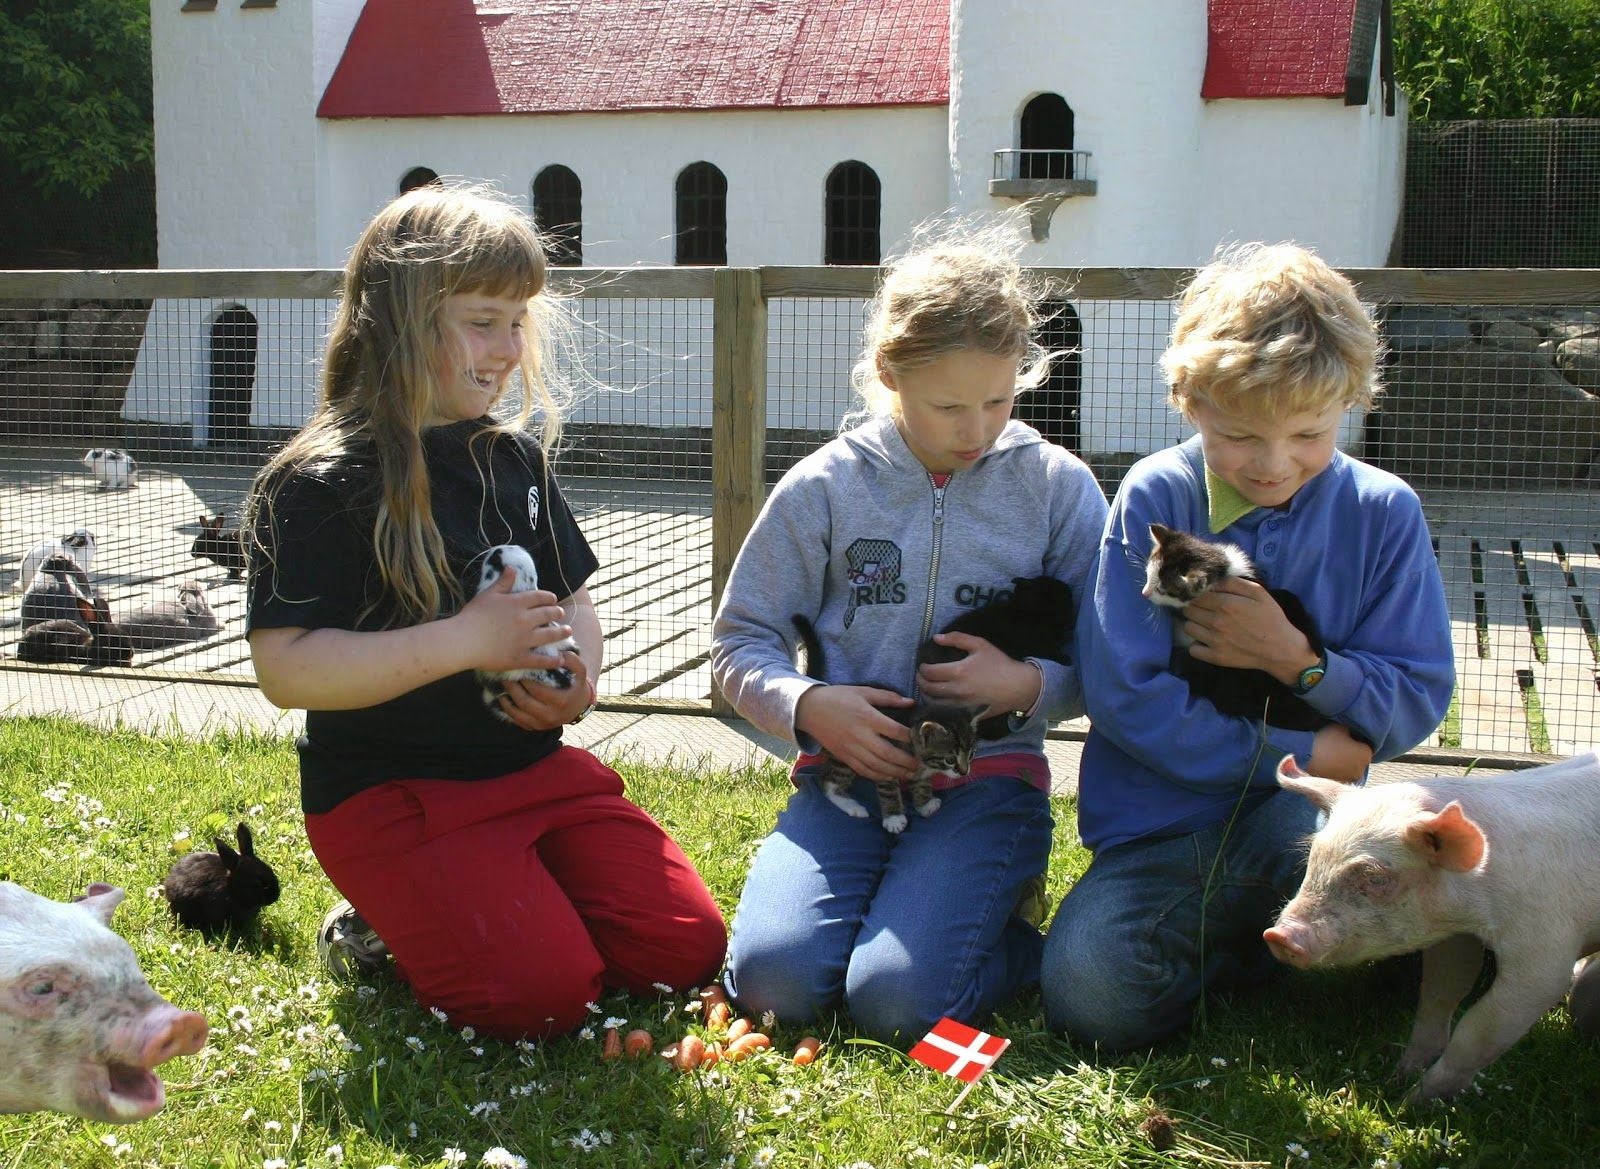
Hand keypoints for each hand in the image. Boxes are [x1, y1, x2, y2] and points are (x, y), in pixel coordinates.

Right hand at [453, 565, 573, 675]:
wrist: (463, 640)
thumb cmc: (472, 615)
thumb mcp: (488, 593)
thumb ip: (503, 581)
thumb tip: (512, 567)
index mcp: (517, 603)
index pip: (539, 597)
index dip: (548, 597)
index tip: (553, 599)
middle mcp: (525, 620)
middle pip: (548, 614)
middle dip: (557, 613)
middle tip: (561, 613)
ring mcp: (525, 640)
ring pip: (549, 635)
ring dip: (561, 632)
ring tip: (568, 631)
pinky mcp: (520, 658)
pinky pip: (541, 660)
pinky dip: (552, 660)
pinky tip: (560, 659)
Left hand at [496, 650, 591, 731]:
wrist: (578, 707)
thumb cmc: (576, 686)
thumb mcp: (580, 672)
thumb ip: (572, 661)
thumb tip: (559, 654)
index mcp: (561, 701)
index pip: (537, 690)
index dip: (526, 679)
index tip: (519, 668)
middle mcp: (550, 716)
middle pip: (524, 701)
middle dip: (512, 687)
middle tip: (505, 674)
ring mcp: (541, 724)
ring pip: (517, 712)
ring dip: (506, 698)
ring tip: (501, 684)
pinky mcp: (534, 728)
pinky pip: (516, 720)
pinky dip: (507, 708)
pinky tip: (503, 697)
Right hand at [795, 684, 916, 781]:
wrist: (810, 710)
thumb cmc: (839, 698)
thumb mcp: (863, 692)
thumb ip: (888, 697)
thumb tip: (910, 702)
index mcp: (866, 716)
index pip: (893, 730)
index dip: (909, 737)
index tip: (920, 740)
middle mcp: (860, 735)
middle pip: (887, 753)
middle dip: (905, 761)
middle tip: (919, 765)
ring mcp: (851, 748)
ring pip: (876, 766)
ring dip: (895, 772)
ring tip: (909, 774)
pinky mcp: (844, 757)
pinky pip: (863, 770)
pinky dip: (878, 776)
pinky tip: (889, 777)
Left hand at [916, 632, 1039, 717]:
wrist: (1018, 687)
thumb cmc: (999, 663)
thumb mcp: (980, 644)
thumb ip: (957, 638)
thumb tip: (936, 638)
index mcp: (958, 671)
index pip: (929, 672)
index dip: (922, 668)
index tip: (923, 665)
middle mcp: (956, 690)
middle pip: (928, 688)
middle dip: (920, 681)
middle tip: (921, 676)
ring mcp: (960, 705)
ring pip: (933, 702)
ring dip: (925, 694)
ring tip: (926, 687)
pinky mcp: (966, 713)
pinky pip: (944, 711)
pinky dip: (936, 705)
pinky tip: (937, 699)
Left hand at [1182, 578, 1316, 683]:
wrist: (1281, 649)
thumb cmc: (1271, 618)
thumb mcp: (1259, 592)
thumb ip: (1234, 582)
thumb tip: (1214, 581)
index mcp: (1226, 604)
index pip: (1196, 595)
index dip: (1197, 594)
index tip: (1203, 597)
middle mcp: (1216, 622)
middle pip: (1189, 610)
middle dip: (1194, 607)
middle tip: (1204, 610)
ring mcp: (1214, 641)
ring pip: (1188, 628)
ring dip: (1194, 624)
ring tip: (1205, 624)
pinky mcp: (1215, 657)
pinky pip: (1193, 650)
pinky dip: (1196, 645)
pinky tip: (1206, 641)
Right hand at [1309, 723, 1373, 782]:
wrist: (1305, 760)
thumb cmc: (1325, 742)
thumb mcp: (1338, 727)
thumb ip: (1349, 729)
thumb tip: (1350, 732)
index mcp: (1366, 754)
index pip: (1364, 744)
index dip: (1353, 740)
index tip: (1342, 738)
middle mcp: (1362, 769)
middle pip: (1358, 758)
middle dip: (1350, 753)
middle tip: (1336, 747)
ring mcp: (1350, 780)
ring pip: (1349, 768)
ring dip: (1343, 763)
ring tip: (1329, 757)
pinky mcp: (1338, 785)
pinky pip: (1340, 776)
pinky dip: (1336, 771)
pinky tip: (1325, 765)